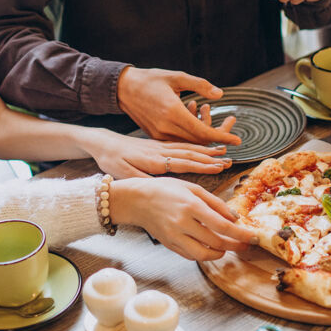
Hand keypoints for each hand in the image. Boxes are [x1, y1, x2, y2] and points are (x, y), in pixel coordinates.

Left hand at [88, 129, 231, 178]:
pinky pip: (180, 144)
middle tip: (229, 159)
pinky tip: (203, 148)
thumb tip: (158, 188)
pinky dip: (195, 145)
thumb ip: (141, 180)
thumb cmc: (111, 160)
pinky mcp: (158, 144)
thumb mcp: (122, 173)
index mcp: (153, 159)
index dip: (202, 165)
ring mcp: (160, 146)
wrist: (102, 141)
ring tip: (222, 151)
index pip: (182, 162)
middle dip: (210, 156)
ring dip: (206, 149)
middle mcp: (160, 150)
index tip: (218, 166)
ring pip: (187, 147)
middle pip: (190, 153)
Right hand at [111, 178, 255, 260]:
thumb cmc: (166, 190)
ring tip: (228, 246)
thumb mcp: (193, 188)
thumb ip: (215, 202)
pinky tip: (211, 247)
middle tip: (245, 244)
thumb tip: (235, 218)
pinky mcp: (169, 245)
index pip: (222, 226)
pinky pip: (191, 255)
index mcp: (191, 206)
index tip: (252, 237)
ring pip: (204, 254)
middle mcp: (183, 223)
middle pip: (216, 242)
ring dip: (220, 253)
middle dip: (235, 245)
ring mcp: (175, 236)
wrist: (137, 200)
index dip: (241, 234)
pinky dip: (204, 254)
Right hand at [117, 67, 240, 145]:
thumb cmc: (150, 79)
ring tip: (215, 126)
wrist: (123, 89)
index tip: (238, 141)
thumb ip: (200, 85)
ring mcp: (159, 134)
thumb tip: (220, 95)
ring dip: (204, 139)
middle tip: (232, 132)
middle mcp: (166, 127)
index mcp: (172, 112)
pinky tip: (197, 124)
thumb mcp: (176, 77)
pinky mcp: (155, 136)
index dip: (222, 137)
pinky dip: (191, 137)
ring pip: (189, 144)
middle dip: (218, 140)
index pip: (203, 132)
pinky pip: (178, 142)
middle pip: (198, 142)